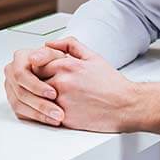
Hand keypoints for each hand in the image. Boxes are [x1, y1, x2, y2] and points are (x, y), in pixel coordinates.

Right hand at [3, 45, 68, 125]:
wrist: (62, 74)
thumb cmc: (61, 63)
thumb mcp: (58, 54)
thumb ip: (48, 53)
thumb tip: (33, 58)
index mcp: (19, 58)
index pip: (21, 74)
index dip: (36, 86)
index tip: (54, 94)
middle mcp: (12, 73)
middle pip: (20, 92)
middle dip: (40, 104)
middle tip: (57, 111)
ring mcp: (12, 88)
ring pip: (20, 105)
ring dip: (39, 114)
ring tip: (57, 118)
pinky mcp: (15, 101)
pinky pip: (21, 113)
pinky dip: (37, 118)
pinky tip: (51, 120)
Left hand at [39, 37, 159, 136]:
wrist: (126, 106)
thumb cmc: (111, 84)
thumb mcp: (92, 56)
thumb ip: (69, 45)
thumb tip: (49, 43)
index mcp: (67, 64)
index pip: (36, 62)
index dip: (36, 67)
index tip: (39, 71)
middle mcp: (61, 81)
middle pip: (33, 79)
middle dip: (34, 82)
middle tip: (39, 85)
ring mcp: (61, 100)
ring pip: (36, 97)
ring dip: (38, 97)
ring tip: (46, 98)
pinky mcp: (64, 117)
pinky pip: (44, 113)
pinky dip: (44, 111)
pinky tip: (52, 109)